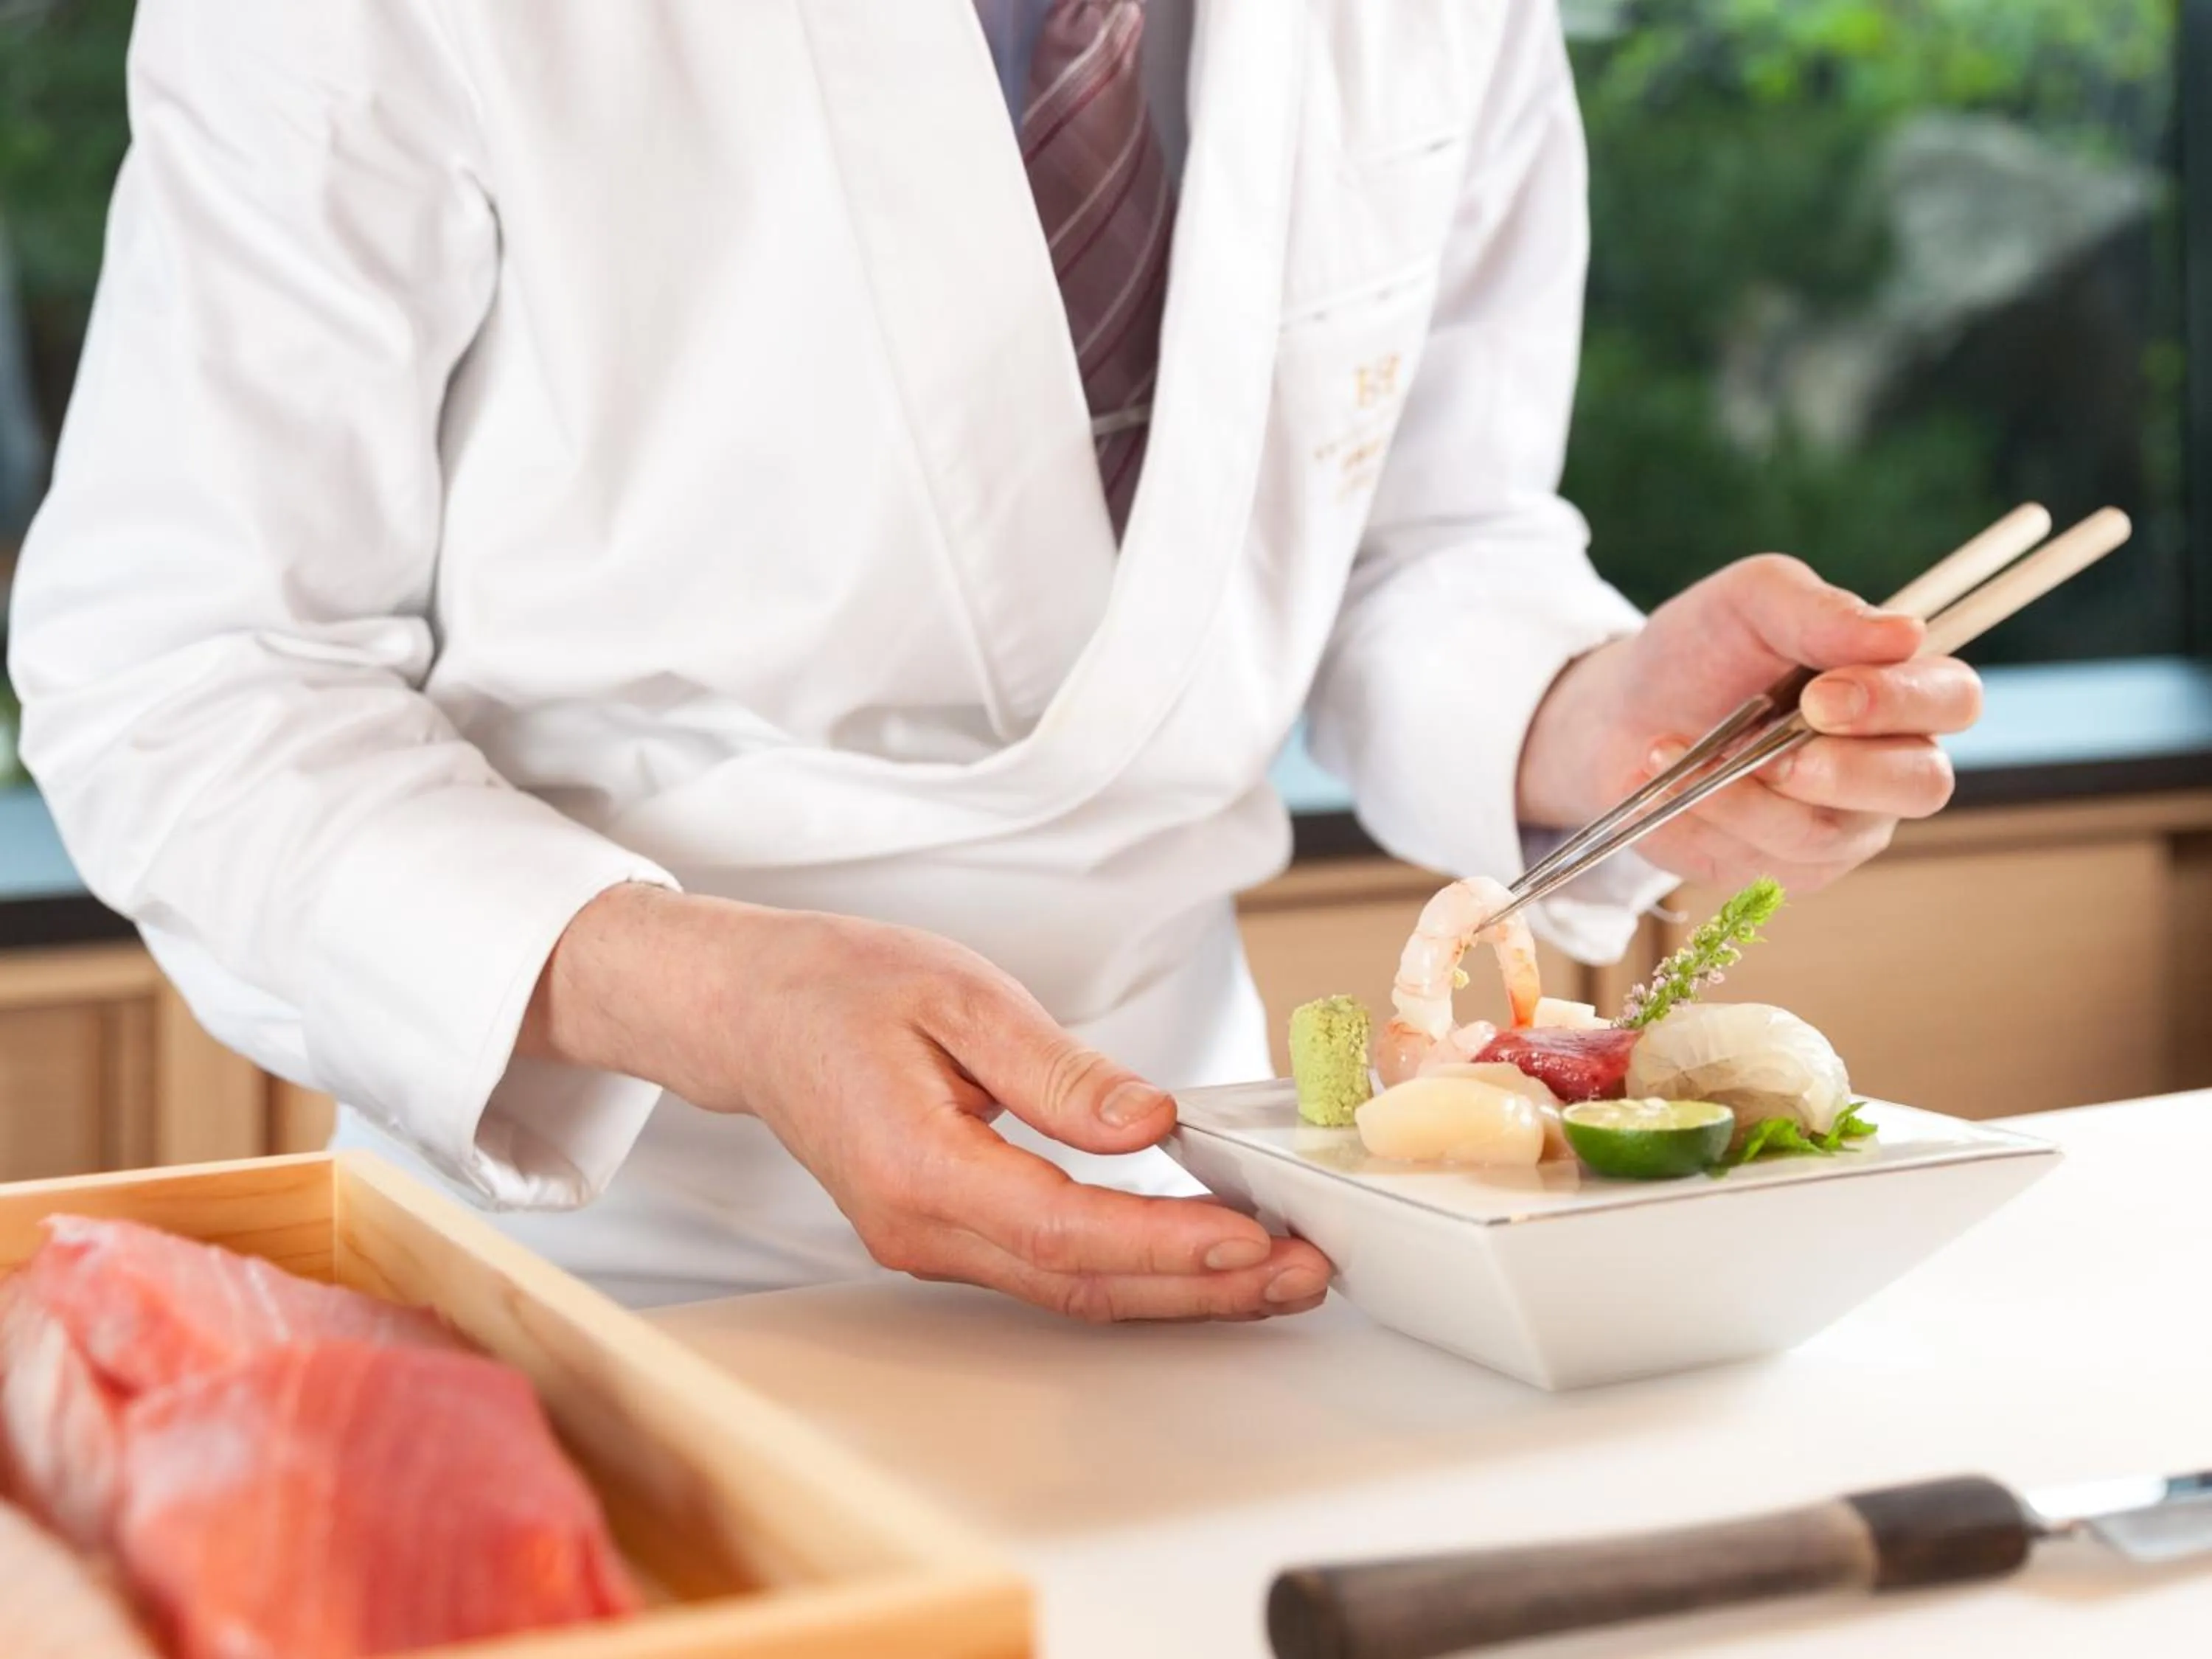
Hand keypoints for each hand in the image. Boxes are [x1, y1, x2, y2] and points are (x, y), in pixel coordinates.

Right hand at [521, 886, 1332, 1321]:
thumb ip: (1058, 1072)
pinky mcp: (943, 1236)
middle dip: (1205, 1286)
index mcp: (917, 1168)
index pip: (1066, 1230)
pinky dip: (1134, 1269)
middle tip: (1305, 1272)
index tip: (1252, 1236)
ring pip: (1074, 1290)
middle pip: (1084, 1283)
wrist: (754, 1010)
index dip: (1168, 1241)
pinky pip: (1052, 1270)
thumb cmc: (841, 986)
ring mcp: (927, 1244)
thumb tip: (1150, 1122)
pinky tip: (1197, 1256)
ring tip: (1277, 1273)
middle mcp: (918, 1229)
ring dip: (1180, 1289)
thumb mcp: (960, 996)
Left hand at [1516, 555, 1981, 892]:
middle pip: (1923, 784)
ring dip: (1743, 794)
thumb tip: (1906, 633)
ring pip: (1824, 833)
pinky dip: (1704, 817)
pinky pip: (1761, 861)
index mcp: (1899, 688)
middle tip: (1771, 752)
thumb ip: (1820, 611)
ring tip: (1670, 746)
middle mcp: (1888, 763)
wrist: (1623, 710)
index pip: (1953, 699)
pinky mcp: (1785, 869)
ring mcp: (1842, 826)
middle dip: (1847, 771)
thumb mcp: (1750, 601)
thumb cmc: (1707, 647)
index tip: (1822, 693)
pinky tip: (1662, 782)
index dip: (1899, 701)